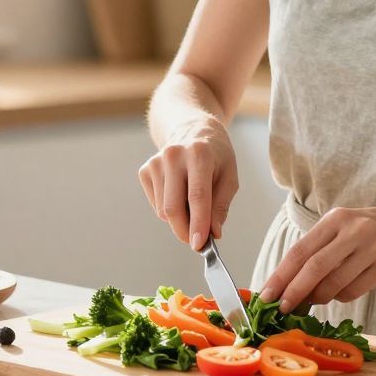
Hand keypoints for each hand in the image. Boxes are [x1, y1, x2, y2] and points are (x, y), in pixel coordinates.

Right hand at [138, 122, 238, 250]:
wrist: (192, 130)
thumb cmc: (216, 156)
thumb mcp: (229, 177)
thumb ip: (221, 206)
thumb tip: (213, 233)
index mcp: (199, 154)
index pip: (197, 196)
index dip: (198, 223)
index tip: (199, 244)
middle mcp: (174, 156)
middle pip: (173, 207)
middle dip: (184, 231)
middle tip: (196, 242)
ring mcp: (156, 162)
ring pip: (163, 210)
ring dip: (179, 220)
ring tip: (193, 206)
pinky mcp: (145, 170)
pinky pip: (156, 205)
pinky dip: (169, 210)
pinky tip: (179, 195)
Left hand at [259, 202, 375, 312]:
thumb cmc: (374, 228)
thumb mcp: (346, 226)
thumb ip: (320, 249)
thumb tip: (290, 283)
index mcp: (336, 219)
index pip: (300, 250)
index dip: (281, 275)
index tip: (266, 295)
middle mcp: (353, 231)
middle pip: (314, 267)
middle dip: (294, 292)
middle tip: (281, 309)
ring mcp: (372, 248)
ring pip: (335, 283)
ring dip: (318, 298)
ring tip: (312, 301)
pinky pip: (355, 290)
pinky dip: (341, 296)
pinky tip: (340, 293)